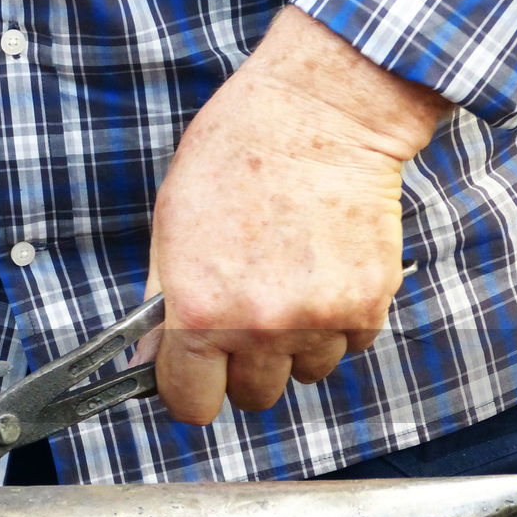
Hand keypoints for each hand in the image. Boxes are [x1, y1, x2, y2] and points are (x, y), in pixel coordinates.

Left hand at [145, 7, 450, 424]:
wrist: (319, 112)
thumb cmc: (233, 158)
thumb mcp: (170, 231)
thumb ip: (161, 309)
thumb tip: (148, 365)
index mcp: (200, 314)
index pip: (191, 404)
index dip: (191, 389)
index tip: (195, 372)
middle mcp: (260, 327)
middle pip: (251, 398)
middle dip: (243, 367)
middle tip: (244, 317)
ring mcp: (319, 320)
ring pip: (303, 373)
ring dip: (294, 345)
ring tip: (288, 282)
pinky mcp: (368, 304)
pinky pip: (348, 345)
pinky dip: (337, 323)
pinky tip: (322, 271)